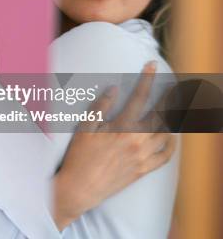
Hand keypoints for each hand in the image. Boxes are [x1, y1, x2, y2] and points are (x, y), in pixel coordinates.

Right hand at [53, 61, 177, 230]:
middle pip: (162, 113)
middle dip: (169, 96)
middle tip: (174, 86)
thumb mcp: (85, 127)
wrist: (80, 187)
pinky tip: (172, 136)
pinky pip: (165, 155)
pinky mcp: (144, 169)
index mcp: (122, 127)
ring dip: (173, 118)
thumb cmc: (79, 156)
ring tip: (175, 107)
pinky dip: (172, 144)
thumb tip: (113, 89)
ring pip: (167, 133)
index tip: (152, 65)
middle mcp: (137, 140)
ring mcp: (143, 156)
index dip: (147, 78)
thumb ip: (100, 106)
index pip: (139, 96)